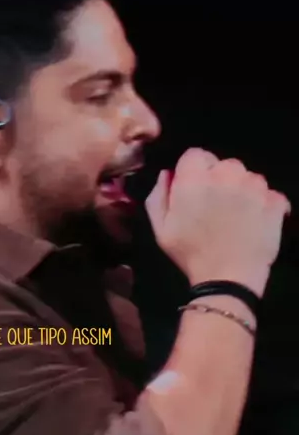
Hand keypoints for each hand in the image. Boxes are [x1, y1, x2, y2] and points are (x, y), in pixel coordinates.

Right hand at [145, 148, 290, 294]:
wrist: (228, 279)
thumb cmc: (190, 254)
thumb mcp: (161, 229)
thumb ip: (158, 196)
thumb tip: (167, 174)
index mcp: (195, 177)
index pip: (195, 154)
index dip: (193, 172)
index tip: (194, 192)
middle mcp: (227, 173)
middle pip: (223, 165)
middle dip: (219, 180)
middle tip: (215, 208)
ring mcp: (255, 186)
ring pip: (248, 178)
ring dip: (242, 191)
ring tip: (235, 218)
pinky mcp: (275, 201)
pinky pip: (270, 194)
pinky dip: (264, 205)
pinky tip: (254, 222)